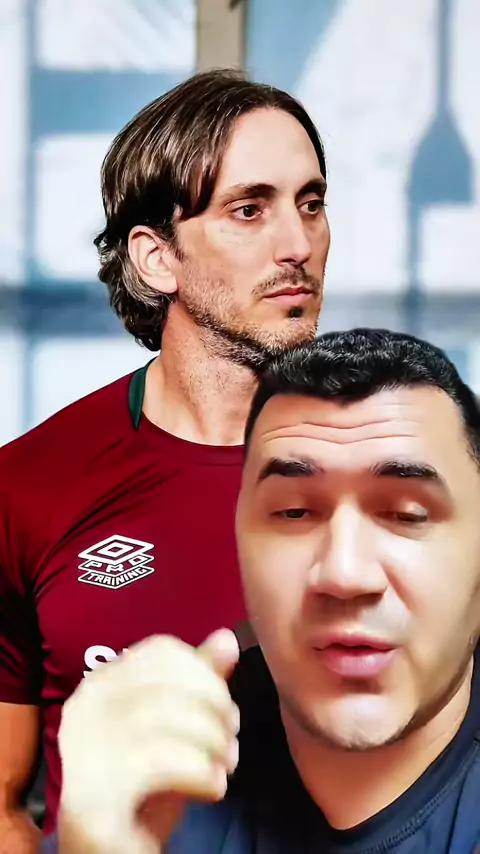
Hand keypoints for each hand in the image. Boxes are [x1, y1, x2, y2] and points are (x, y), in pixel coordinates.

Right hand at [57, 629, 239, 853]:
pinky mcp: (92, 795)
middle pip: (167, 681)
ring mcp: (83, 749)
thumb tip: (228, 638)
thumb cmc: (146, 789)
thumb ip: (199, 683)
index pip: (161, 651)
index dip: (206, 673)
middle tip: (231, 740)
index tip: (224, 708)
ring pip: (168, 716)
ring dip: (213, 741)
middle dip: (215, 707)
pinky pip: (163, 762)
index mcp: (100, 686)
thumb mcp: (177, 729)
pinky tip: (213, 788)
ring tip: (225, 766)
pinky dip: (202, 772)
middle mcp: (83, 709)